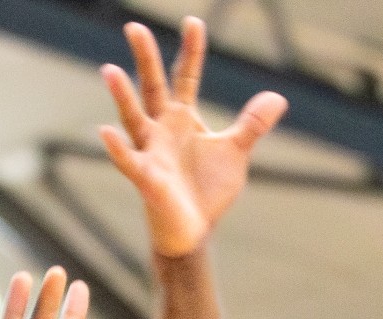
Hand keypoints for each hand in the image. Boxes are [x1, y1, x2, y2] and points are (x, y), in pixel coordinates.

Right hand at [100, 18, 287, 258]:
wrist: (193, 232)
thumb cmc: (207, 191)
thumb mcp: (235, 152)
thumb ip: (252, 124)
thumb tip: (278, 97)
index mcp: (181, 118)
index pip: (185, 76)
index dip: (191, 50)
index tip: (194, 22)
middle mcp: (161, 129)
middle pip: (152, 86)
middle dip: (145, 58)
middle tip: (135, 27)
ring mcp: (151, 152)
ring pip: (133, 118)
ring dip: (122, 96)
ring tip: (109, 70)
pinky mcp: (147, 180)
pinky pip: (129, 162)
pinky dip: (117, 149)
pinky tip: (104, 132)